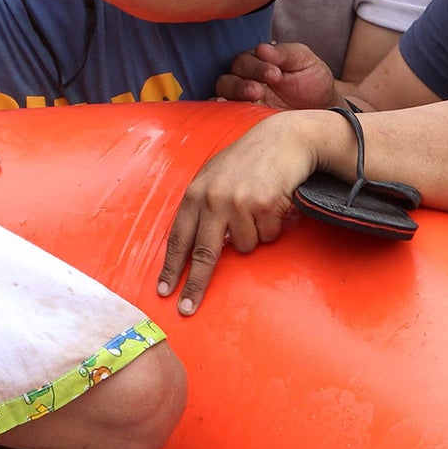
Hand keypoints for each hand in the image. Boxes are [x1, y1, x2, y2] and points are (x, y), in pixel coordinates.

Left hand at [157, 112, 329, 314]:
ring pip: (244, 246)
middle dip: (194, 285)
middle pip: (202, 253)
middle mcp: (212, 199)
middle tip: (186, 309)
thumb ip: (202, 205)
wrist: (283, 139)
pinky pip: (267, 236)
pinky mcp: (264, 205)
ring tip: (258, 209)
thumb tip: (192, 243)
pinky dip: (272, 226)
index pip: (178, 238)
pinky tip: (273, 203)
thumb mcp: (214, 176)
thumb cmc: (248, 161)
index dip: (171, 267)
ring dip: (254, 235)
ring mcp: (238, 202)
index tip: (164, 291)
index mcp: (195, 193)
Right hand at [216, 42, 338, 110]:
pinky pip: (224, 113)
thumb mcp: (304, 60)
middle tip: (259, 90)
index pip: (244, 61)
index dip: (257, 67)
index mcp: (257, 62)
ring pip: (223, 93)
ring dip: (234, 95)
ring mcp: (243, 99)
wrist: (324, 107)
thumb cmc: (312, 80)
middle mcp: (245, 79)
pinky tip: (229, 111)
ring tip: (253, 99)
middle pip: (229, 78)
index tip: (276, 74)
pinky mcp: (244, 117)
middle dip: (242, 83)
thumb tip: (262, 49)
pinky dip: (221, 110)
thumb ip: (285, 53)